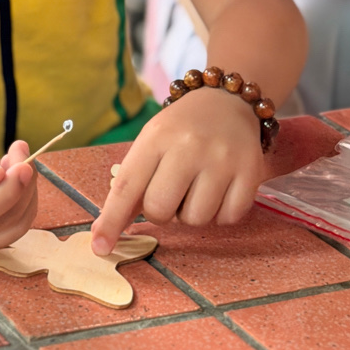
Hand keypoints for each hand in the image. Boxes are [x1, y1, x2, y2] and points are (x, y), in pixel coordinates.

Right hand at [0, 127, 37, 253]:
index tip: (24, 165)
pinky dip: (21, 204)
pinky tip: (10, 181)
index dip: (8, 192)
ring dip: (26, 195)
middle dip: (22, 186)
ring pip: (13, 229)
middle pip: (0, 221)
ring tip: (14, 163)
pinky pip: (11, 230)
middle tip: (19, 150)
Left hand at [91, 87, 263, 255]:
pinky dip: (220, 213)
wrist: (227, 101)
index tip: (100, 247)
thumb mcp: (150, 143)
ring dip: (191, 214)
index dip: (111, 221)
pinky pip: (228, 218)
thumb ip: (131, 184)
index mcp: (156, 138)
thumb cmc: (180, 129)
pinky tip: (218, 190)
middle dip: (161, 213)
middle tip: (169, 195)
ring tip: (195, 188)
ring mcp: (222, 160)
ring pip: (196, 220)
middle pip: (161, 210)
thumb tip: (105, 232)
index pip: (127, 187)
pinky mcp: (250, 172)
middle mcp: (188, 147)